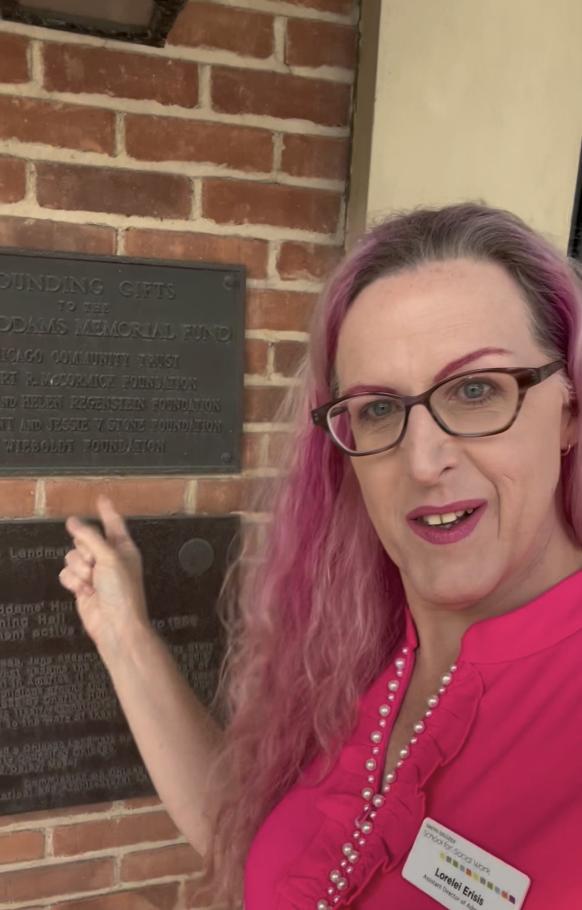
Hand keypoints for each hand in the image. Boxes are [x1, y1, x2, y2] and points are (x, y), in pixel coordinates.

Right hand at [60, 495, 149, 660]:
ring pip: (72, 557)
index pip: (113, 523)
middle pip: (84, 540)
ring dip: (79, 569)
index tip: (102, 498)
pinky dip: (73, 582)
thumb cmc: (122, 591)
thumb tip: (73, 522)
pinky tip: (84, 592)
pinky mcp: (81, 586)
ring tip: (92, 582)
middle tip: (95, 564)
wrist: (115, 625)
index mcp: (123, 547)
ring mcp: (94, 573)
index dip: (107, 511)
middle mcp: (109, 558)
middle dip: (85, 551)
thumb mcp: (109, 557)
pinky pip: (66, 574)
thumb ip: (90, 537)